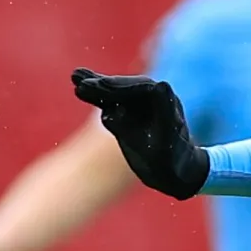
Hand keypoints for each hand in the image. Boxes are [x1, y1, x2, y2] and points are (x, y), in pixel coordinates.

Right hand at [71, 69, 209, 198]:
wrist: (174, 174)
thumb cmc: (171, 164)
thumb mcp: (167, 146)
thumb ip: (166, 117)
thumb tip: (161, 85)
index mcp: (167, 102)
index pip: (141, 89)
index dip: (119, 86)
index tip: (100, 86)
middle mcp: (156, 97)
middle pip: (126, 87)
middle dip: (104, 85)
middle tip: (79, 80)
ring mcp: (143, 102)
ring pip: (117, 91)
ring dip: (96, 84)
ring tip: (75, 76)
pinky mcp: (130, 108)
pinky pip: (111, 99)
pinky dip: (96, 93)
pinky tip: (77, 79)